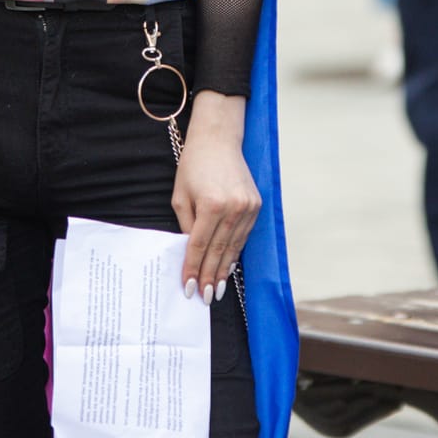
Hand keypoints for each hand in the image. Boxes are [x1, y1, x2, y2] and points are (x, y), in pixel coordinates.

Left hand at [173, 93, 259, 302]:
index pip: (199, 245)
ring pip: (234, 246)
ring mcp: (249, 207)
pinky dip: (235, 252)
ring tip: (217, 289)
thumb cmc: (193, 165)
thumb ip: (186, 225)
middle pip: (219, 250)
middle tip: (205, 297)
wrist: (219, 139)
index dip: (193, 268)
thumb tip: (191, 252)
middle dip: (210, 276)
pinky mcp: (256, 205)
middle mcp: (233, 207)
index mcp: (211, 204)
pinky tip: (228, 266)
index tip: (189, 287)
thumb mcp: (181, 195)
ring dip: (224, 269)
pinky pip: (244, 236)